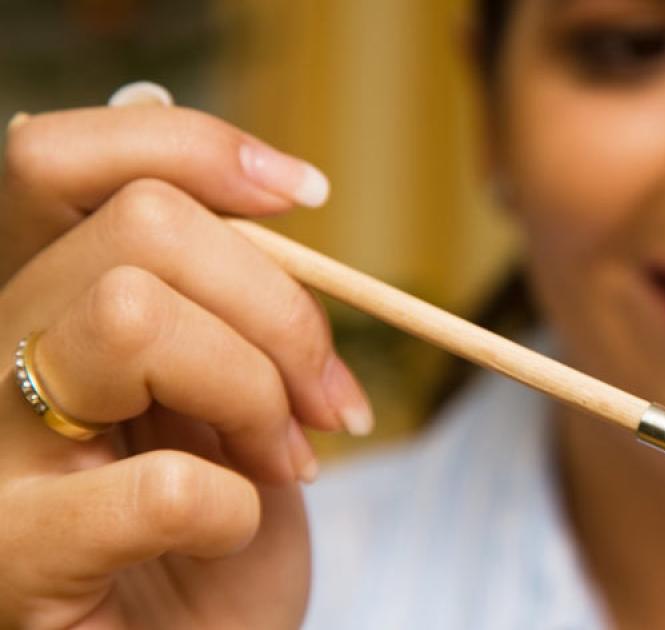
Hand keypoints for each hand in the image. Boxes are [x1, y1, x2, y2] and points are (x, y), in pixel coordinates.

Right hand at [0, 83, 371, 628]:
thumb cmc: (214, 527)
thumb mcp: (233, 386)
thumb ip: (227, 296)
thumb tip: (273, 185)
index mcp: (43, 304)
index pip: (55, 158)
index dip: (189, 146)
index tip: (305, 193)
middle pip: (142, 226)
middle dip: (278, 309)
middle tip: (322, 402)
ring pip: (135, 315)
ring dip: (256, 393)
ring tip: (286, 461)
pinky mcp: (10, 555)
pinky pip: (158, 485)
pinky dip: (237, 509)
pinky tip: (229, 533)